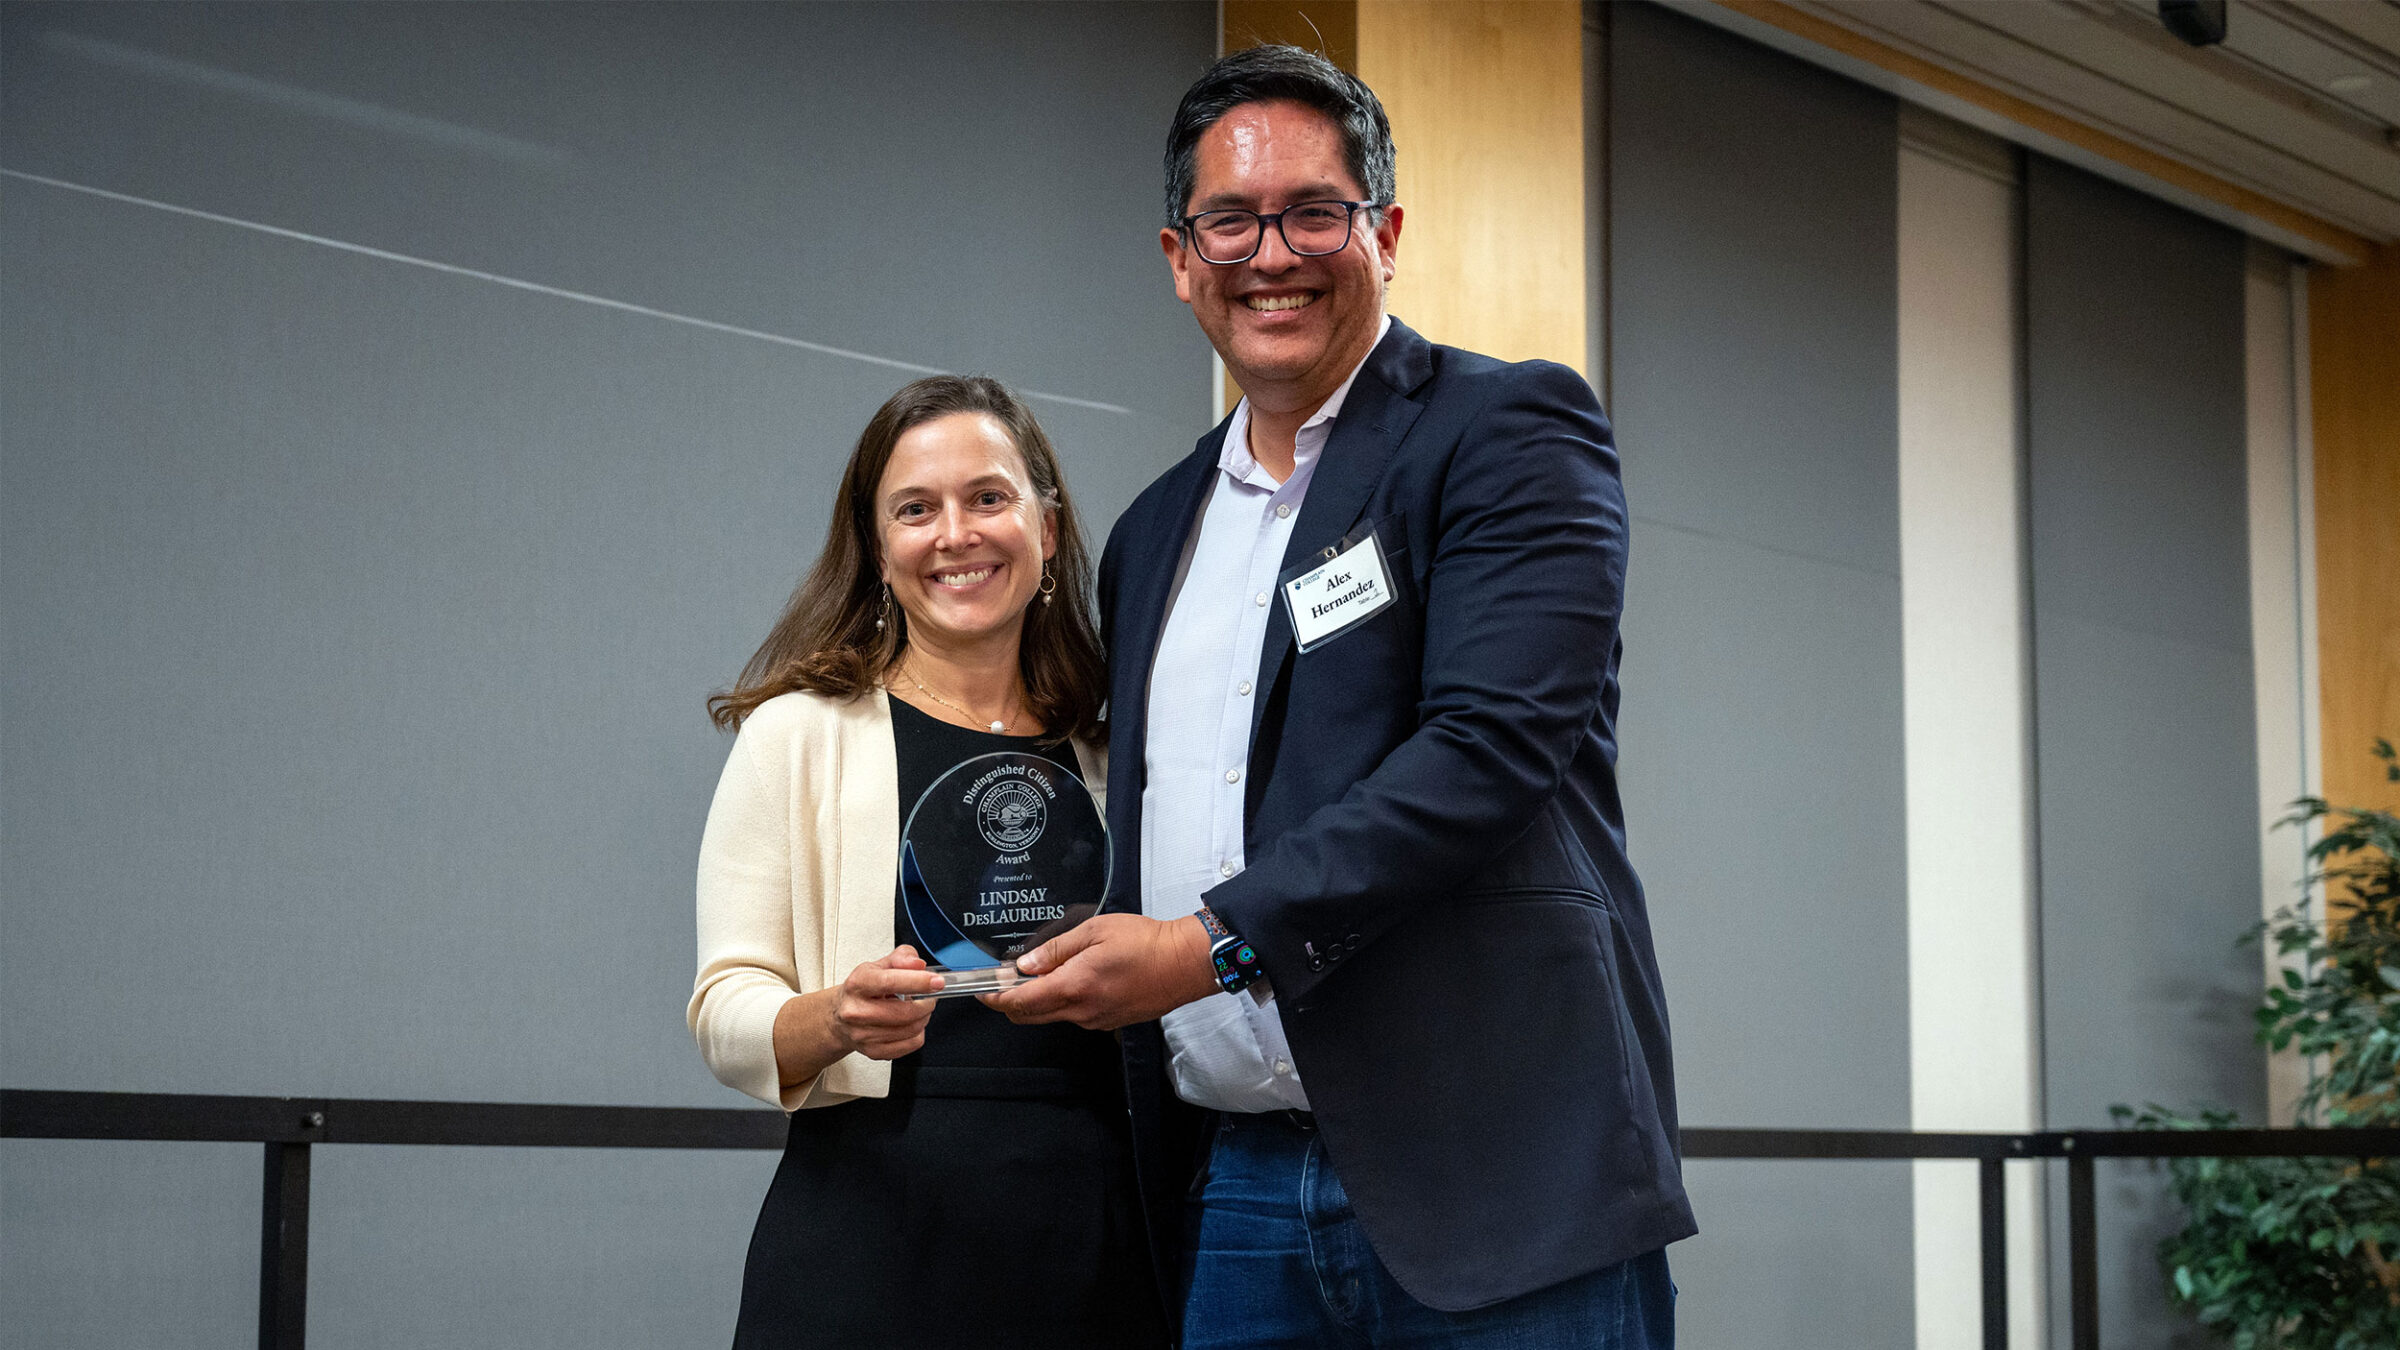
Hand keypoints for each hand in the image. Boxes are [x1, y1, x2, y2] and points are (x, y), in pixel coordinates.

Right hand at [826, 946, 942, 1060]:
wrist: (839, 1017)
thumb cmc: (862, 991)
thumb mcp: (879, 966)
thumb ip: (901, 958)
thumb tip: (917, 964)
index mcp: (858, 984)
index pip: (890, 982)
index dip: (918, 982)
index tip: (937, 982)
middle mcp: (856, 1011)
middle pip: (905, 1012)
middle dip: (926, 1004)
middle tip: (929, 997)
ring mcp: (863, 1034)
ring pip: (911, 1029)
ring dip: (923, 1018)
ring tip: (917, 1009)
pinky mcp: (872, 1051)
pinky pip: (911, 1044)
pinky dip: (918, 1033)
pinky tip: (910, 1024)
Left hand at [981, 914, 1217, 1030]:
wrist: (1183, 964)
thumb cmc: (1144, 942)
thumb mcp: (1094, 932)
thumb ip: (1056, 950)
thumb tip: (1024, 965)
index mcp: (1074, 986)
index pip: (1020, 1001)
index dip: (995, 998)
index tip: (982, 989)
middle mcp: (1081, 1011)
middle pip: (1029, 1017)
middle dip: (1009, 1003)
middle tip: (1003, 981)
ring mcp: (1095, 1020)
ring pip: (1051, 1017)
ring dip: (1037, 1001)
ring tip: (1041, 974)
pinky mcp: (1109, 1023)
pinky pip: (1074, 1016)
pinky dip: (1061, 1003)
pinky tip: (1070, 981)